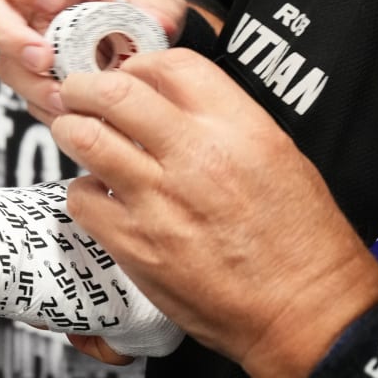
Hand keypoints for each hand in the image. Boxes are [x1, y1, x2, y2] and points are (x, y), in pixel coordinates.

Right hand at [0, 0, 194, 121]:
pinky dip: (46, 105)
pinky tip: (72, 112)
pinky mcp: (36, 79)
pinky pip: (26, 94)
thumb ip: (158, 7)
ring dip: (30, 81)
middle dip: (11, 37)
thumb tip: (157, 22)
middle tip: (44, 58)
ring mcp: (28, 45)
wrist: (147, 49)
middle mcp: (30, 9)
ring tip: (64, 97)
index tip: (50, 1)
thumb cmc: (140, 12)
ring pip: (6, 61)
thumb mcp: (155, 1)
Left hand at [51, 50, 377, 377]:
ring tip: (76, 135)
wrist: (306, 313)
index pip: (169, 64)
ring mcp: (160, 200)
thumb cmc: (300, 241)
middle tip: (77, 94)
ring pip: (84, 138)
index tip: (126, 75)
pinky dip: (82, 193)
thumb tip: (166, 100)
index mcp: (240, 129)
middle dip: (84, 87)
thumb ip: (222, 121)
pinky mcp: (135, 243)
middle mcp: (196, 157)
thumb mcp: (279, 157)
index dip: (137, 64)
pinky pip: (82, 199)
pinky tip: (99, 197)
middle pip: (113, 92)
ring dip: (71, 130)